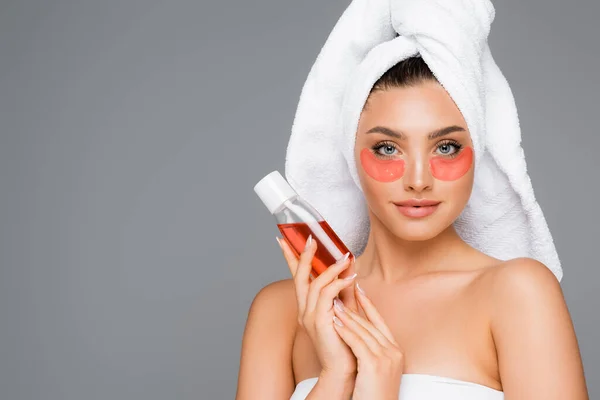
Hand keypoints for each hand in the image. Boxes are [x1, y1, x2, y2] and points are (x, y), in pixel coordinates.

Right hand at [277, 234, 358, 378]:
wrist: (344, 368)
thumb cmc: (345, 341)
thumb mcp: (344, 310)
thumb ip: (344, 289)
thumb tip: (348, 266)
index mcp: (307, 307)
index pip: (296, 277)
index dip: (290, 258)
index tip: (283, 240)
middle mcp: (304, 310)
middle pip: (299, 276)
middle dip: (304, 255)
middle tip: (312, 238)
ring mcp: (309, 317)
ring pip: (315, 284)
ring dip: (331, 268)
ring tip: (346, 258)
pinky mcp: (319, 322)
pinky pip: (327, 296)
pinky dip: (338, 284)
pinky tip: (350, 278)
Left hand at [332, 282, 404, 399]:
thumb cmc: (375, 394)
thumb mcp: (378, 369)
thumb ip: (373, 351)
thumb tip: (361, 337)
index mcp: (396, 351)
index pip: (380, 322)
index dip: (368, 305)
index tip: (358, 290)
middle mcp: (394, 351)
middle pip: (371, 324)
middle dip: (353, 308)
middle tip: (339, 294)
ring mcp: (386, 357)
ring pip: (363, 330)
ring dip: (347, 316)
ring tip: (333, 304)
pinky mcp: (375, 364)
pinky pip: (357, 342)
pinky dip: (346, 331)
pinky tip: (335, 323)